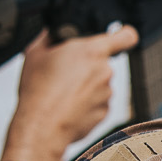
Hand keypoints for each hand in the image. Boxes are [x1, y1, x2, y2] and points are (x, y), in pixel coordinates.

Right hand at [0, 24, 138, 160]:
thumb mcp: (35, 53)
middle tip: (64, 74)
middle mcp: (105, 71)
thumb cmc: (38, 91)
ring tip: (62, 94)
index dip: (123, 35)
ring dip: (85, 86)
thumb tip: (53, 33)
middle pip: (102, 63)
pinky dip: (85, 104)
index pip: (126, 36)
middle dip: (87, 66)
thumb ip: (49, 37)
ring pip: (99, 84)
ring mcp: (107, 94)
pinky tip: (67, 107)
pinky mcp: (104, 113)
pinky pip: (97, 103)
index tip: (119, 37)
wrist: (41, 127)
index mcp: (92, 51)